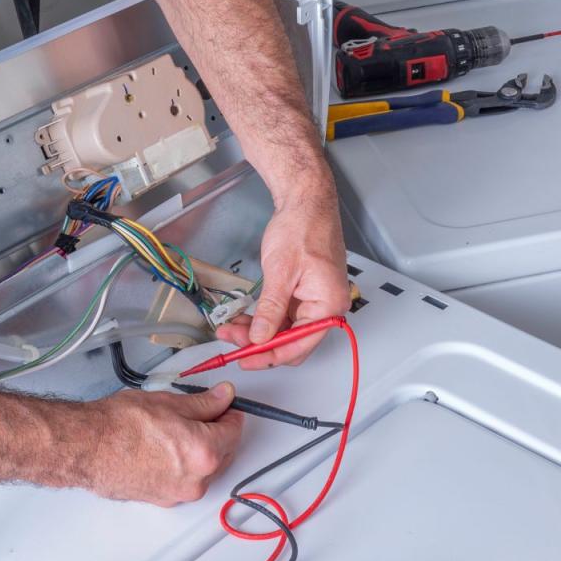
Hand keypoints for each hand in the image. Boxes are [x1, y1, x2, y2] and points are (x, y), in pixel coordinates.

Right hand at [84, 384, 243, 506]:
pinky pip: (184, 480)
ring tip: (174, 429)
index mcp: (204, 452)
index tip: (224, 404)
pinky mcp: (163, 499)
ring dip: (200, 450)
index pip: (234, 430)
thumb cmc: (119, 426)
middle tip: (200, 413)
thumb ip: (204, 403)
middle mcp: (197, 479)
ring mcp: (179, 493)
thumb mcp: (168, 402)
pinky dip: (182, 465)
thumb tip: (223, 397)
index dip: (230, 412)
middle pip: (223, 452)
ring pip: (204, 469)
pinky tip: (163, 447)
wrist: (87, 447)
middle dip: (217, 432)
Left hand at [217, 195, 349, 369]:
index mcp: (328, 305)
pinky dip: (263, 317)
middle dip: (260, 344)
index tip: (245, 359)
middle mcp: (326, 307)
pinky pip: (283, 314)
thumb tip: (260, 337)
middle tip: (231, 340)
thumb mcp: (281, 272)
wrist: (306, 202)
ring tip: (231, 328)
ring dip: (258, 331)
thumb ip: (270, 309)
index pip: (299, 346)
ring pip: (285, 329)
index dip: (269, 356)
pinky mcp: (303, 293)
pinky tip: (244, 317)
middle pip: (292, 341)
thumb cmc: (302, 228)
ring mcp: (315, 300)